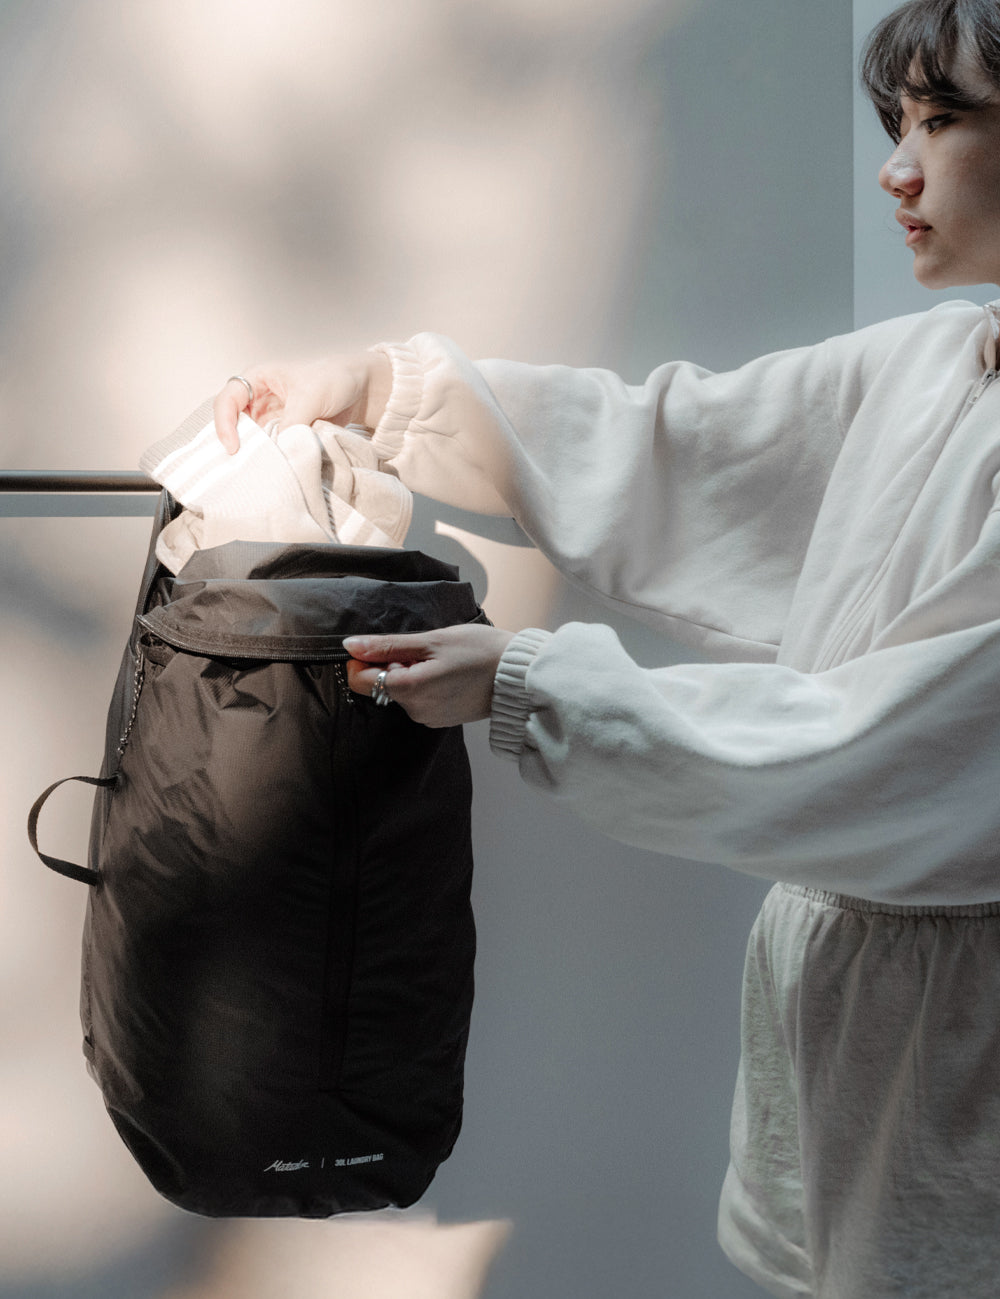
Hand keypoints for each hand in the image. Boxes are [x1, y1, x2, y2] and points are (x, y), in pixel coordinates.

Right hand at [212, 350, 391, 453]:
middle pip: (234, 423)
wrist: (361, 389)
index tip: (234, 447)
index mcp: (257, 379)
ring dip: (254, 454)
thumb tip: (280, 450)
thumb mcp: (310, 397)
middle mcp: (259, 399)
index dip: (225, 423)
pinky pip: (271, 448)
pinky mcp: (285, 433)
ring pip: (252, 439)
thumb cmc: (334, 378)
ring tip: (256, 472)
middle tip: (240, 466)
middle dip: (236, 443)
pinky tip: (274, 471)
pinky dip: (271, 459)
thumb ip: (293, 423)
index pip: (228, 400)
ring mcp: (271, 418)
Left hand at [344, 625, 515, 727]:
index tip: (388, 645)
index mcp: (408, 690)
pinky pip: (420, 699)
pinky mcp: (441, 719)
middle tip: (426, 650)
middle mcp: (414, 711)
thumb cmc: (480, 652)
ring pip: (402, 691)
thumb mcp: (431, 640)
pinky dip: (426, 684)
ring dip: (411, 673)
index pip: (359, 680)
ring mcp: (428, 718)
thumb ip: (388, 646)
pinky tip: (449, 673)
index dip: (364, 659)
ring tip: (442, 661)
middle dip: (393, 664)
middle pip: (381, 685)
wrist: (518, 676)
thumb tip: (351, 646)